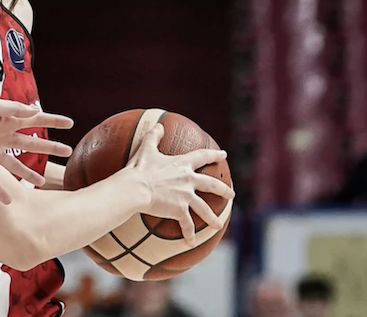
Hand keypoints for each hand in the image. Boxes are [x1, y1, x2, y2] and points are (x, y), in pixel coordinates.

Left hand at [0, 98, 73, 203]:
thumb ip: (13, 109)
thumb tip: (35, 111)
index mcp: (7, 121)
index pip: (35, 121)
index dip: (53, 122)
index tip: (70, 123)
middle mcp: (2, 138)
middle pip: (32, 145)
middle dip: (50, 149)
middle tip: (67, 151)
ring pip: (16, 166)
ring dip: (29, 174)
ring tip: (43, 182)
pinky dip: (1, 193)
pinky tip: (10, 202)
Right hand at [125, 124, 234, 245]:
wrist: (135, 188)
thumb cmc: (139, 168)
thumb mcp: (146, 149)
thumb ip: (153, 136)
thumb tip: (159, 125)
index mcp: (182, 164)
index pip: (203, 157)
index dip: (214, 155)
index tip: (224, 155)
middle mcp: (188, 180)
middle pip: (212, 185)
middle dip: (223, 190)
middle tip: (231, 194)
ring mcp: (186, 196)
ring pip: (205, 209)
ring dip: (212, 218)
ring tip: (218, 225)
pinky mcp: (179, 210)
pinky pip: (187, 224)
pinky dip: (189, 234)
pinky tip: (191, 242)